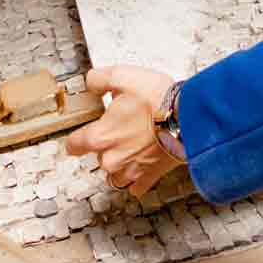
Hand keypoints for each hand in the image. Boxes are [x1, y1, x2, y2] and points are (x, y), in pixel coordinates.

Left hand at [63, 66, 182, 197]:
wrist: (189, 118)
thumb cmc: (158, 100)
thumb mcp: (123, 76)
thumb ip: (99, 79)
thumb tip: (92, 83)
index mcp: (100, 136)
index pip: (74, 145)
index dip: (77, 138)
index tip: (83, 135)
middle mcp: (111, 159)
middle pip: (97, 158)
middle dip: (106, 147)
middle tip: (120, 131)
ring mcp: (131, 170)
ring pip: (114, 176)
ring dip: (119, 165)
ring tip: (130, 149)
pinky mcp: (150, 176)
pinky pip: (136, 187)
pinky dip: (137, 178)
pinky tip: (142, 165)